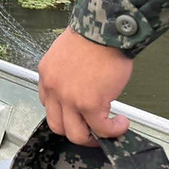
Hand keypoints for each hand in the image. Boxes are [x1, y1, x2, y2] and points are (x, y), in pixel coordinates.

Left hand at [38, 26, 132, 146]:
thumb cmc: (91, 37)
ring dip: (93, 138)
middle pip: (57, 125)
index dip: (65, 112)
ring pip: (76, 134)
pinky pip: (101, 129)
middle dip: (76, 130)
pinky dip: (114, 131)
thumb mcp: (66, 54)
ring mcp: (69, 99)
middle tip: (92, 129)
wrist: (104, 31)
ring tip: (107, 130)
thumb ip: (66, 74)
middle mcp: (53, 89)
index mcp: (46, 75)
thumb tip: (80, 88)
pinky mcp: (90, 105)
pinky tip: (122, 123)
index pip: (48, 104)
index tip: (79, 113)